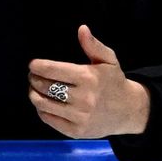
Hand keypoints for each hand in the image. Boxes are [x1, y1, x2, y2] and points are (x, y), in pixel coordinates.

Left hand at [27, 25, 150, 138]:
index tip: (32, 65)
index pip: (52, 70)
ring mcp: (79, 117)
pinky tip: (43, 103)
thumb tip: (82, 29)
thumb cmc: (114, 82)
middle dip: (34, 79)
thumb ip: (93, 45)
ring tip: (34, 89)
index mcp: (88, 78)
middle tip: (32, 76)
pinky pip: (49, 119)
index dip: (37, 66)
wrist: (129, 111)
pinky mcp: (76, 132)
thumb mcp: (108, 60)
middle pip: (45, 87)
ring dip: (34, 94)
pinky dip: (41, 110)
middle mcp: (83, 98)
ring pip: (43, 104)